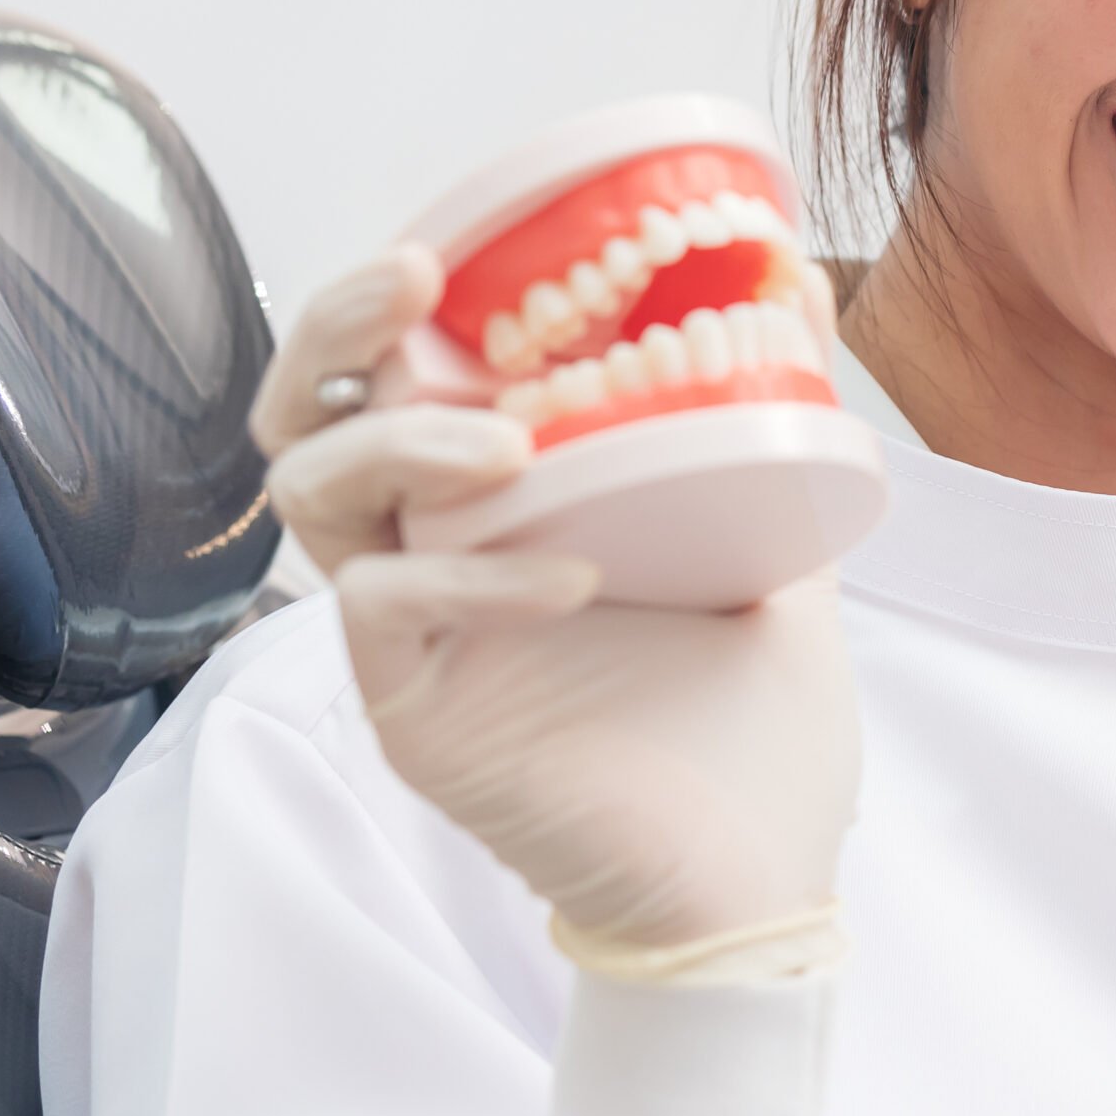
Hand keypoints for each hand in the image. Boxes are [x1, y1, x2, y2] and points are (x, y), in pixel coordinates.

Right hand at [254, 249, 859, 956]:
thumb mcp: (779, 539)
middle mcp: (438, 551)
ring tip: (504, 445)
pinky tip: (572, 578)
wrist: (763, 873)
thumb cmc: (753, 718)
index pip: (398, 373)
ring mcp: (416, 635)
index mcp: (507, 499)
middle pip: (311, 416)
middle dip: (336, 334)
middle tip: (412, 283)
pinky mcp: (415, 715)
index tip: (451, 243)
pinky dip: (469, 579)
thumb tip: (804, 283)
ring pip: (314, 500)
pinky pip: (384, 615)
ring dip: (394, 445)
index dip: (391, 301)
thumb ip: (775, 421)